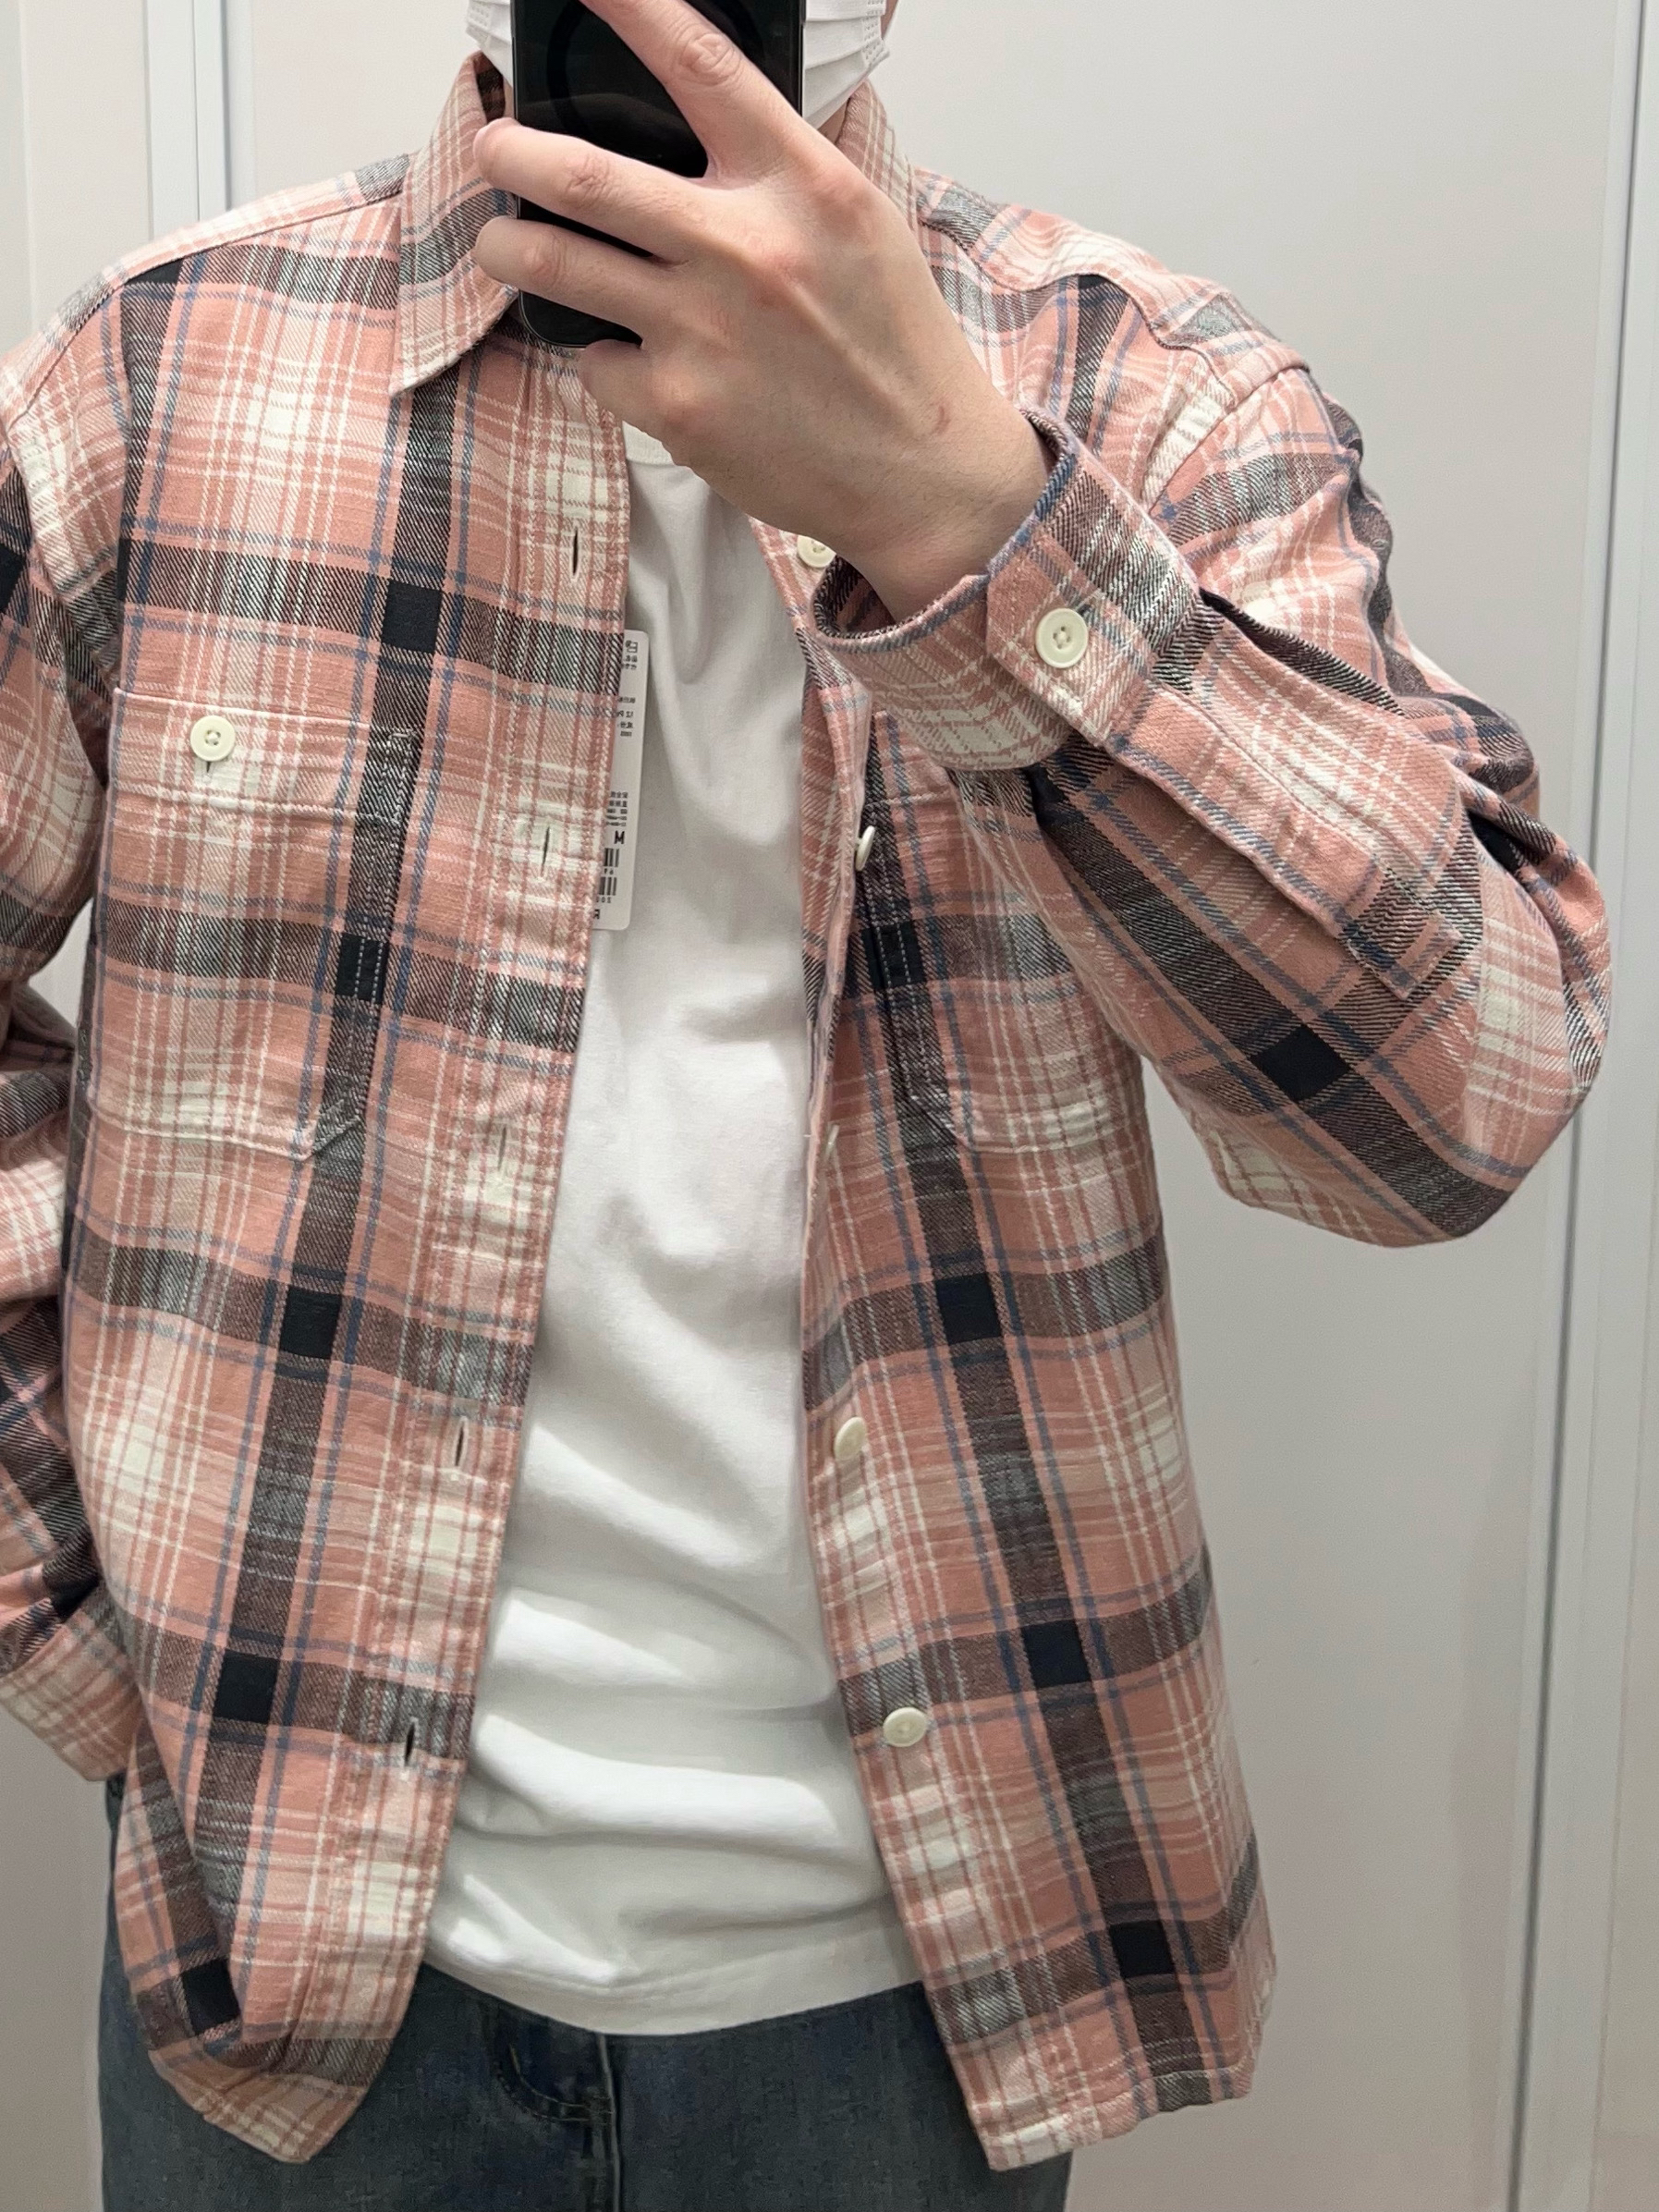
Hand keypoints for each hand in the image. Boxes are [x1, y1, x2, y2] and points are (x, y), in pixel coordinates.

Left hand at [471, 0, 1048, 618]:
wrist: (922, 474)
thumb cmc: (893, 351)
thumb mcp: (858, 229)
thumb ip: (780, 177)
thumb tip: (701, 134)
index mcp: (803, 187)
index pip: (703, 68)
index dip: (632, 9)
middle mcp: (746, 248)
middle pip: (585, 174)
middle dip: (513, 151)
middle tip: (495, 147)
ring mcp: (703, 330)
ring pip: (556, 264)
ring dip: (508, 247)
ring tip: (504, 245)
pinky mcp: (678, 405)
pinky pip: (595, 363)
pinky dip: (601, 359)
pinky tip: (636, 364)